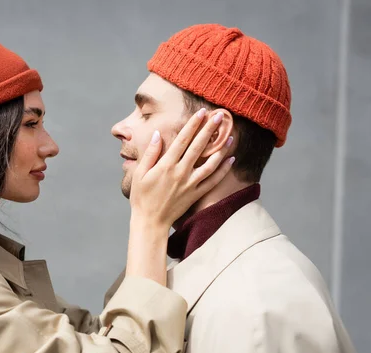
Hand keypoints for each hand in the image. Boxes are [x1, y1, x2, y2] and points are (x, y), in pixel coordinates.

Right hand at [130, 108, 233, 230]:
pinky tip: (230, 160)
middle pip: (199, 147)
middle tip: (220, 116)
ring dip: (222, 149)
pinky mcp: (196, 194)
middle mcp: (180, 173)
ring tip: (230, 136)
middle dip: (210, 130)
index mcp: (166, 166)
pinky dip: (223, 170)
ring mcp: (190, 184)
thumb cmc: (141, 197)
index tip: (201, 112)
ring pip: (210, 163)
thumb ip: (150, 153)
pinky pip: (213, 181)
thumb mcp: (139, 174)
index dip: (193, 125)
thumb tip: (159, 135)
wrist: (150, 222)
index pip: (182, 140)